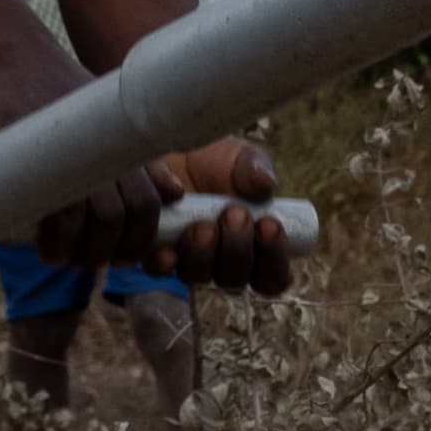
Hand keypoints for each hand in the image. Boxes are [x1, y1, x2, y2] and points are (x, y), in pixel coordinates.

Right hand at [0, 21, 178, 274]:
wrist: (12, 59)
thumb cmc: (61, 97)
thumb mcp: (108, 122)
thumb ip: (142, 161)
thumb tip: (175, 195)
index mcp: (125, 148)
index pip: (148, 205)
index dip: (139, 239)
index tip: (121, 257)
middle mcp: (105, 152)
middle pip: (122, 216)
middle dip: (106, 250)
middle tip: (83, 261)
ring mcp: (74, 155)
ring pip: (95, 217)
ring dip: (79, 249)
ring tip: (59, 257)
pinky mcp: (36, 156)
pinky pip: (55, 208)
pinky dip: (54, 237)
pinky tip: (45, 247)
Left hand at [149, 139, 293, 294]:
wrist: (173, 151)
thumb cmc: (216, 160)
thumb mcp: (242, 158)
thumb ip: (257, 169)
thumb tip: (266, 184)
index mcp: (255, 245)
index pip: (274, 276)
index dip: (274, 260)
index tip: (269, 225)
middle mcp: (223, 260)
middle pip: (235, 279)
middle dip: (237, 248)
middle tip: (234, 213)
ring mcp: (189, 259)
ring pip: (199, 276)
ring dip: (204, 253)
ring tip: (203, 225)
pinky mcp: (156, 252)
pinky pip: (161, 270)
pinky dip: (165, 262)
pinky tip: (169, 249)